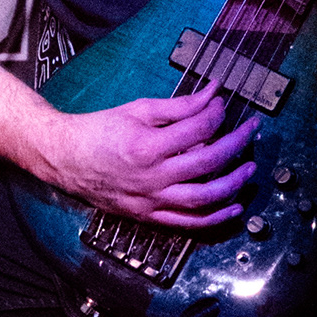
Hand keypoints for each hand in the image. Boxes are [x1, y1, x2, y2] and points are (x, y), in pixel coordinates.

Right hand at [44, 86, 255, 226]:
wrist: (65, 159)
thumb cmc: (99, 130)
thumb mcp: (138, 109)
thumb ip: (179, 105)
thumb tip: (212, 93)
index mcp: (148, 146)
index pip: (198, 129)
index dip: (217, 114)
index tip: (224, 105)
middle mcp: (152, 177)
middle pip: (208, 163)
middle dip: (236, 144)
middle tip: (251, 131)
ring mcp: (151, 200)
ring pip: (203, 199)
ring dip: (233, 184)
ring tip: (250, 170)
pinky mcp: (148, 216)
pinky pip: (187, 223)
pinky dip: (214, 218)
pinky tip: (233, 207)